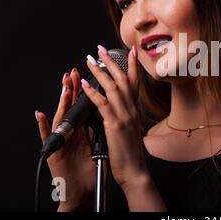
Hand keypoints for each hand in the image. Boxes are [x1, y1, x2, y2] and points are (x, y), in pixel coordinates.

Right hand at [36, 68, 95, 210]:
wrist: (84, 192)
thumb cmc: (90, 170)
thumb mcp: (97, 145)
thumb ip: (98, 128)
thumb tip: (108, 113)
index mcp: (82, 131)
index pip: (84, 106)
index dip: (86, 90)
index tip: (90, 74)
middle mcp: (70, 134)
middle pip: (71, 108)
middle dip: (72, 89)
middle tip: (74, 72)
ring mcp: (61, 142)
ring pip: (59, 118)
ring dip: (61, 102)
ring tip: (64, 87)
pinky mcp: (54, 153)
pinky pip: (47, 138)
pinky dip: (43, 126)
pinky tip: (40, 114)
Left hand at [80, 45, 147, 190]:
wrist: (134, 171)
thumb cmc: (130, 153)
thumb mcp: (130, 129)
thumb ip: (125, 115)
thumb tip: (115, 106)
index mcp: (135, 110)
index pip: (135, 82)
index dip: (133, 65)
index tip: (130, 51)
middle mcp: (132, 109)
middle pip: (123, 79)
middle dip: (112, 62)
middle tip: (100, 49)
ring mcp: (125, 116)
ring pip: (113, 87)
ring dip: (100, 72)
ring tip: (90, 60)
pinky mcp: (115, 125)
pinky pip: (103, 104)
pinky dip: (93, 92)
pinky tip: (84, 84)